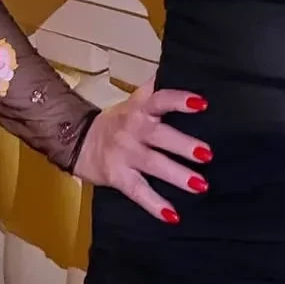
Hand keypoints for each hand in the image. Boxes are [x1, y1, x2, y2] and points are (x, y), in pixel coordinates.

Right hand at [73, 78, 211, 222]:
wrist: (77, 140)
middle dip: (183, 145)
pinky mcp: (118, 177)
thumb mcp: (136, 100)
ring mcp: (125, 154)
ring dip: (177, 175)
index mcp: (140, 108)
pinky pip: (138, 191)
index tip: (201, 103)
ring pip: (153, 165)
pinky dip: (155, 205)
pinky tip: (173, 215)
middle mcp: (133, 129)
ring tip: (200, 185)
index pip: (160, 99)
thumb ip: (158, 89)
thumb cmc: (118, 120)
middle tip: (207, 153)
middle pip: (160, 136)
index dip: (179, 100)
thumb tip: (183, 68)